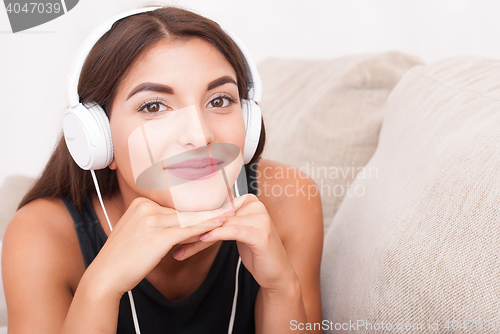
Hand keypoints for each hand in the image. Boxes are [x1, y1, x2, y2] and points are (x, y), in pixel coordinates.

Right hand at [84, 197, 226, 296]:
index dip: (196, 210)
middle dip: (206, 212)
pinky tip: (218, 227)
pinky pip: (187, 231)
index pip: (174, 208)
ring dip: (210, 218)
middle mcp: (145, 207)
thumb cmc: (123, 257)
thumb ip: (157, 223)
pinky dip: (204, 229)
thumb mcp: (139, 232)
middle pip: (182, 212)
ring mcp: (151, 221)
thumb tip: (182, 223)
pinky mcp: (157, 236)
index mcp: (140, 203)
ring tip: (228, 215)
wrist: (106, 275)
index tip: (214, 205)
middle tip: (228, 207)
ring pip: (187, 220)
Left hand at [179, 194, 297, 291]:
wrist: (276, 273)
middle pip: (216, 215)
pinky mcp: (261, 233)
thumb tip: (187, 220)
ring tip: (180, 245)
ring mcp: (260, 218)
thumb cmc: (255, 252)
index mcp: (248, 200)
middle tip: (172, 239)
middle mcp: (255, 204)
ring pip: (220, 224)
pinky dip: (214, 235)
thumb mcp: (235, 233)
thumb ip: (219, 223)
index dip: (194, 218)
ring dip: (198, 235)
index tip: (173, 227)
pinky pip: (232, 231)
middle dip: (193, 229)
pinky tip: (201, 240)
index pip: (215, 207)